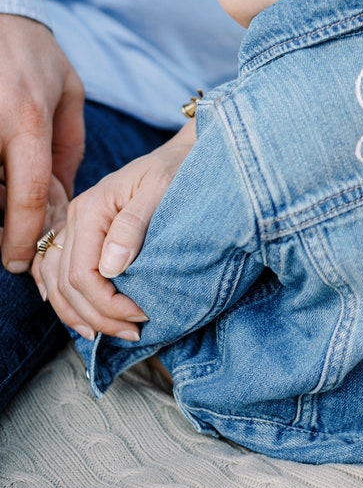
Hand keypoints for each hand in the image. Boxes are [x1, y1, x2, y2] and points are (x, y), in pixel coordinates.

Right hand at [0, 15, 83, 271]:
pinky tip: (0, 177)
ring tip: (10, 195)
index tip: (21, 262)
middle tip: (15, 241)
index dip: (24, 237)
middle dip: (3, 226)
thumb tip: (63, 197)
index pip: (27, 195)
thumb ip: (68, 147)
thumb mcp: (68, 93)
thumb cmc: (32, 53)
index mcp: (27, 120)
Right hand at [32, 122, 194, 338]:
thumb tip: (110, 268)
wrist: (182, 154)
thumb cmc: (176, 170)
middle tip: (133, 332)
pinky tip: (76, 314)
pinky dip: (61, 296)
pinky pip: (55, 269)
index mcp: (92, 208)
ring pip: (56, 283)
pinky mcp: (84, 231)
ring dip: (80, 314)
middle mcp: (76, 217)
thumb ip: (134, 224)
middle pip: (67, 284)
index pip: (82, 273)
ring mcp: (76, 224)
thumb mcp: (162, 190)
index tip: (141, 315)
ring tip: (109, 332)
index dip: (107, 304)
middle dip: (99, 316)